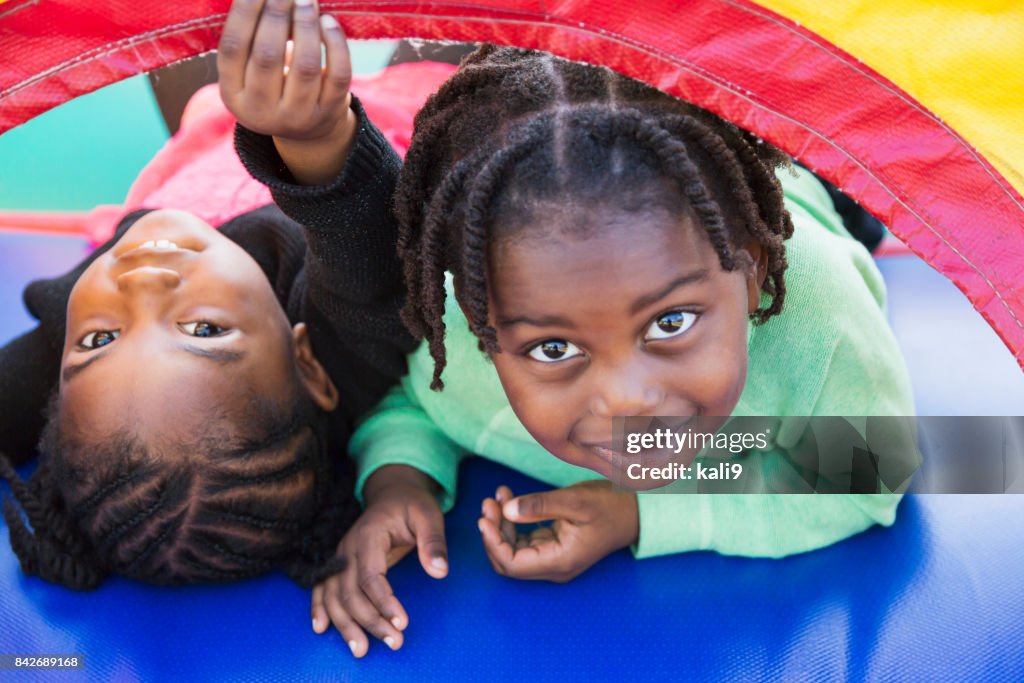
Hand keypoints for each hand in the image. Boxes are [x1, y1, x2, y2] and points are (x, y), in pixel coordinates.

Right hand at [218, 0, 356, 183]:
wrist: (306, 131)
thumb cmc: (272, 85)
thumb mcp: (249, 71)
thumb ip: (250, 38)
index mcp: (233, 96)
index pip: (233, 48)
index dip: (244, 13)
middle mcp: (262, 111)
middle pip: (268, 56)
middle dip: (277, 15)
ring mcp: (298, 116)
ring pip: (305, 66)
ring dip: (306, 25)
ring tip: (307, 0)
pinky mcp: (329, 112)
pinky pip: (337, 75)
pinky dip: (335, 44)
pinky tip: (329, 22)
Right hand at [311, 465, 447, 656]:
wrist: (393, 492)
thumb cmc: (413, 504)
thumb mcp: (429, 515)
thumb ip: (433, 542)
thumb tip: (440, 571)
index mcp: (369, 535)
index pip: (370, 576)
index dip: (384, 602)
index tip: (401, 623)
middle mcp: (348, 547)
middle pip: (350, 592)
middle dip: (370, 621)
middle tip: (394, 642)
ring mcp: (340, 556)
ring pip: (333, 595)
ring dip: (346, 624)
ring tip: (362, 650)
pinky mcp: (339, 563)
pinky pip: (322, 587)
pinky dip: (319, 608)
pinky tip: (321, 628)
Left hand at [478, 481, 638, 582]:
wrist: (635, 510)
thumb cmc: (610, 506)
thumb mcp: (575, 501)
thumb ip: (540, 506)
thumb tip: (507, 510)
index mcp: (559, 562)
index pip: (512, 564)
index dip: (493, 543)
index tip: (485, 518)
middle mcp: (553, 566)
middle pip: (508, 560)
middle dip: (493, 533)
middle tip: (488, 503)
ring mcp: (553, 556)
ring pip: (513, 548)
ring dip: (501, 524)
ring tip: (497, 496)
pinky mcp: (553, 545)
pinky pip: (523, 538)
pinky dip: (512, 520)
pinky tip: (508, 498)